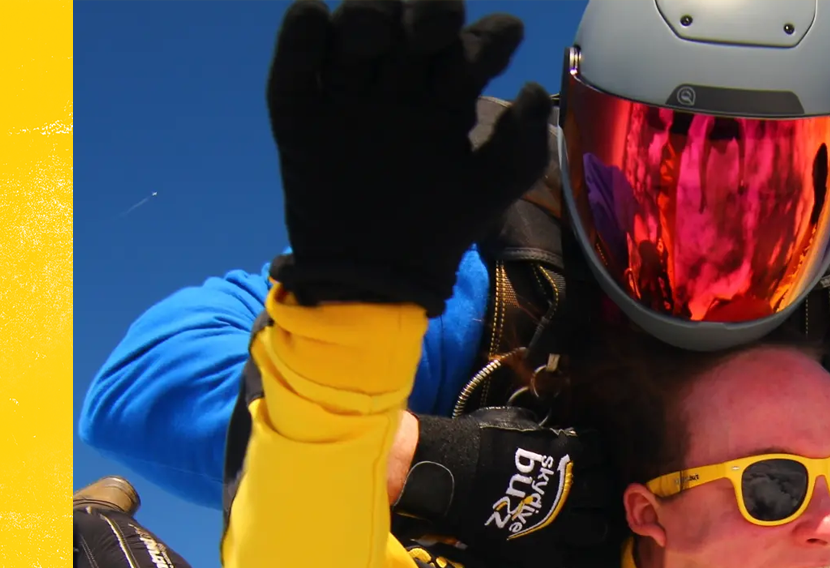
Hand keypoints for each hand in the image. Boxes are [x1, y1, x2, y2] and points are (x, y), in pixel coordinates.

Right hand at [266, 0, 550, 313]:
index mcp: (448, 95)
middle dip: (427, 10)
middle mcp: (400, 83)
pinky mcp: (300, 111)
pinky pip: (296, 62)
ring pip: (355, 27)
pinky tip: (315, 19)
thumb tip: (534, 90)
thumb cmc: (439, 229)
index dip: (489, 36)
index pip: (471, 46)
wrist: (375, 278)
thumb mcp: (490, 190)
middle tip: (433, 29)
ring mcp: (349, 92)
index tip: (504, 37)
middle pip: (412, 20)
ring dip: (368, 15)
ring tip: (376, 33)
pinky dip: (301, 35)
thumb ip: (522, 145)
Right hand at [394, 408, 616, 567]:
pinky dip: (556, 549)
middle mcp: (574, 490)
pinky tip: (546, 542)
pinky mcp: (541, 551)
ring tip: (577, 523)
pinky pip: (563, 555)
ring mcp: (560, 524)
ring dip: (590, 523)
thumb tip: (544, 431)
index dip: (591, 454)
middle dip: (597, 488)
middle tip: (585, 491)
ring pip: (596, 529)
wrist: (448, 478)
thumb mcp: (513, 421)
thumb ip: (538, 430)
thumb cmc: (476, 441)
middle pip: (605, 491)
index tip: (583, 457)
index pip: (599, 451)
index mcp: (570, 453)